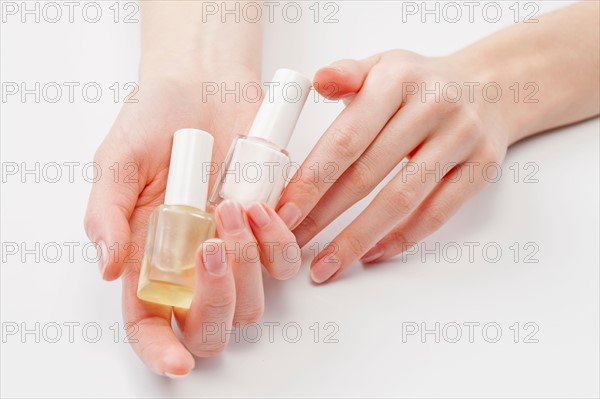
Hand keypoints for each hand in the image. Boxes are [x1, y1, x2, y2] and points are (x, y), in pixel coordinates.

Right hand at [83, 72, 299, 375]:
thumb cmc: (154, 123)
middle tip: (210, 248)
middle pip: (210, 326)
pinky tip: (259, 206)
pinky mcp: (268, 228)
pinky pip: (285, 261)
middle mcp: (192, 267)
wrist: (201, 87)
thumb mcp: (117, 163)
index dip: (160, 352)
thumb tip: (107, 265)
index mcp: (147, 260)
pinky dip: (278, 241)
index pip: (148, 326)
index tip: (177, 363)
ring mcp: (233, 251)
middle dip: (215, 302)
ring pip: (253, 301)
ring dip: (247, 264)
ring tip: (232, 206)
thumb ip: (106, 213)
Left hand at [278, 50, 508, 282]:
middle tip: (293, 243)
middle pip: (368, 174)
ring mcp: (461, 138)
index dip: (312, 180)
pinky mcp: (482, 167)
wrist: (491, 85)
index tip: (284, 212)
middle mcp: (432, 106)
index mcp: (397, 79)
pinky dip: (402, 238)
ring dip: (358, 238)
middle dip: (324, 215)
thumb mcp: (383, 65)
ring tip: (327, 264)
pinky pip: (438, 212)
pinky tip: (372, 254)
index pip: (346, 139)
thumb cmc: (421, 83)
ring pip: (401, 200)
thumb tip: (318, 80)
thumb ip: (347, 74)